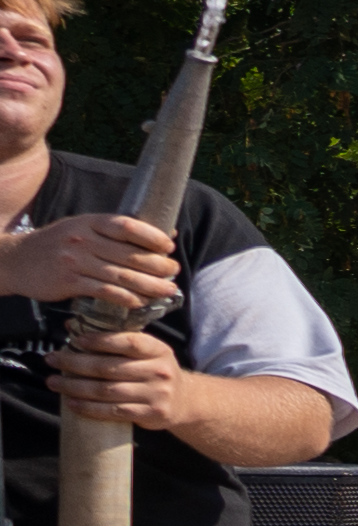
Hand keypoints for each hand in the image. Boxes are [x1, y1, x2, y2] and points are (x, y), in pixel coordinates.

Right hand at [0, 212, 176, 319]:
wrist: (15, 260)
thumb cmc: (58, 244)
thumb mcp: (83, 228)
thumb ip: (118, 232)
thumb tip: (167, 234)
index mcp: (89, 223)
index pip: (126, 226)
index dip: (152, 236)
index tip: (169, 247)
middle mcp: (82, 240)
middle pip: (128, 253)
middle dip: (157, 264)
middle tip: (174, 272)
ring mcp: (74, 261)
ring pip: (120, 275)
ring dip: (148, 285)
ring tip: (167, 290)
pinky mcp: (68, 282)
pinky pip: (103, 291)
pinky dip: (125, 298)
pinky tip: (140, 302)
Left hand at [42, 328, 185, 429]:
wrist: (184, 401)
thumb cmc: (156, 372)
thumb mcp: (147, 352)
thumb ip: (116, 341)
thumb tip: (71, 325)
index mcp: (159, 350)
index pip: (129, 342)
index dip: (100, 340)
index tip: (76, 340)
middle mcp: (160, 371)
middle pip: (110, 368)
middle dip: (75, 363)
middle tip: (52, 360)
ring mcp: (156, 394)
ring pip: (107, 391)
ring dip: (75, 387)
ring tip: (54, 382)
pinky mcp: (150, 414)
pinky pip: (113, 411)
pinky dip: (88, 408)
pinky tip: (72, 403)